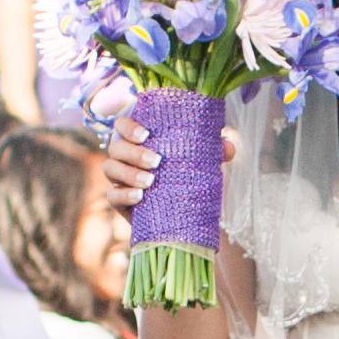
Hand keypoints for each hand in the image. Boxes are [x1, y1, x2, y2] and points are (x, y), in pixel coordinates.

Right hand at [95, 116, 235, 211]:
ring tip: (150, 182)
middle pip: (115, 147)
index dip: (128, 127)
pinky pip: (112, 195)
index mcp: (139, 139)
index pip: (122, 124)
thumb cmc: (189, 177)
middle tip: (157, 162)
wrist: (184, 214)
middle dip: (134, 153)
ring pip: (110, 169)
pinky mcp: (119, 200)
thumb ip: (214, 151)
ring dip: (128, 173)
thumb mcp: (203, 162)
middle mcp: (124, 155)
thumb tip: (228, 147)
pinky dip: (124, 194)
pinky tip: (139, 197)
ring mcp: (119, 178)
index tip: (146, 135)